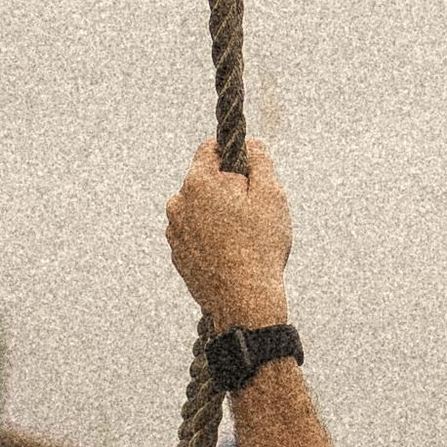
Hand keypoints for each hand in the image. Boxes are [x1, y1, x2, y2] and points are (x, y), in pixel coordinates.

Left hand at [163, 138, 292, 330]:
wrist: (245, 302)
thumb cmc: (260, 246)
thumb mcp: (271, 195)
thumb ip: (261, 160)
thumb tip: (252, 143)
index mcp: (197, 183)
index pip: (210, 149)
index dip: (233, 154)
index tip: (250, 172)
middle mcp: (177, 204)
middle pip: (206, 180)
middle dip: (228, 188)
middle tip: (253, 212)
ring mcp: (175, 231)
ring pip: (200, 208)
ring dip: (219, 213)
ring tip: (244, 237)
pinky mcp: (178, 255)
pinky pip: (197, 233)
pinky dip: (212, 236)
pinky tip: (233, 253)